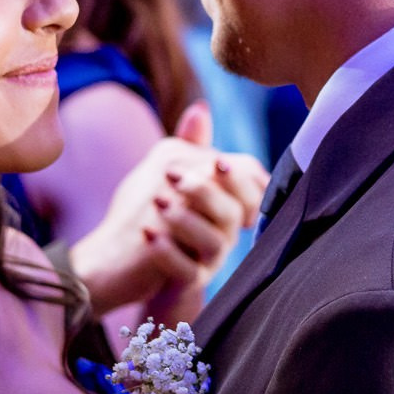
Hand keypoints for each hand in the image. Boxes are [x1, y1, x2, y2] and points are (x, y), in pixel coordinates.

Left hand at [68, 102, 266, 322]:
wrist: (143, 270)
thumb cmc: (168, 219)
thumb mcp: (178, 179)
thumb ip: (192, 149)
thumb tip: (200, 109)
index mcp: (227, 206)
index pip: (250, 189)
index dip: (237, 176)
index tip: (215, 161)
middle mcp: (225, 233)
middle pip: (232, 213)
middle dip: (206, 191)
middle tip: (173, 175)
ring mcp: (209, 260)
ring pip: (212, 243)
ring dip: (185, 220)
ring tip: (157, 203)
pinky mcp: (188, 284)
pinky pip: (186, 272)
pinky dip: (167, 253)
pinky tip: (148, 234)